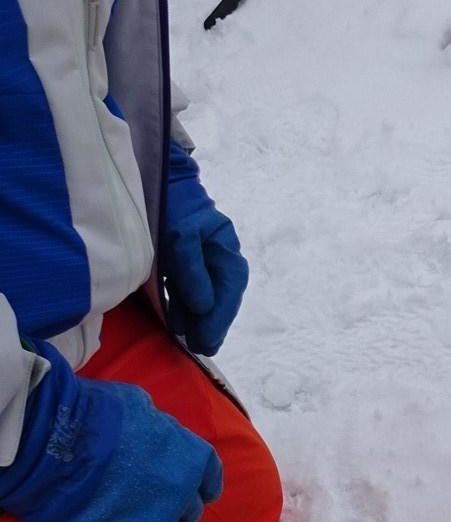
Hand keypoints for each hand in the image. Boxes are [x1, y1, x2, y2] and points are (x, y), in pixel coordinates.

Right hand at [0, 341, 222, 521]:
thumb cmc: (91, 417)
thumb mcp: (140, 406)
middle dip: (178, 504)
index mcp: (191, 459)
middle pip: (191, 508)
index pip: (208, 478)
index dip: (199, 483)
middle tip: (151, 499)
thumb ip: (162, 429)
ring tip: (142, 521)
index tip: (193, 487)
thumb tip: (163, 437)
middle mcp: (184, 495)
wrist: (49, 446)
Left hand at [162, 141, 248, 355]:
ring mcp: (200, 256)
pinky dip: (184, 305)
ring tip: (188, 338)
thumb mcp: (180, 237)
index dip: (220, 318)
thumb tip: (203, 306)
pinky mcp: (181, 256)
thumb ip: (191, 271)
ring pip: (204, 294)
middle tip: (200, 347)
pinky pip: (188, 287)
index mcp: (224, 248)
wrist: (150, 174)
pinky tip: (177, 319)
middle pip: (219, 296)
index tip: (208, 340)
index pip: (228, 290)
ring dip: (196, 318)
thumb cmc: (169, 203)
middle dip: (210, 323)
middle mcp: (216, 254)